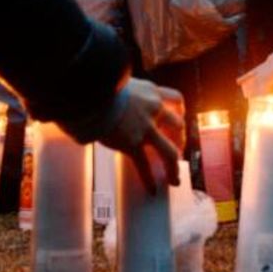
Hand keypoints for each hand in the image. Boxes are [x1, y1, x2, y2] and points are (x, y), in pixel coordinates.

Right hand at [99, 78, 184, 194]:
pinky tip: (151, 189)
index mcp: (151, 92)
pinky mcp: (132, 143)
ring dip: (173, 166)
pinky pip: (144, 165)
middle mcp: (153, 110)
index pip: (176, 100)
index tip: (178, 118)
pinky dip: (148, 179)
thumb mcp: (121, 82)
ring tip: (174, 179)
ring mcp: (145, 128)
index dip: (180, 111)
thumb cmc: (99, 85)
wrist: (92, 92)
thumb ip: (128, 93)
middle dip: (179, 139)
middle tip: (177, 148)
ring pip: (169, 151)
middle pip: (178, 126)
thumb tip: (117, 98)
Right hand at [237, 35, 272, 101]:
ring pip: (254, 74)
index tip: (260, 99)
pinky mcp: (267, 62)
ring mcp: (268, 61)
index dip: (262, 88)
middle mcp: (271, 60)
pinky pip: (255, 70)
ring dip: (249, 84)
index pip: (268, 76)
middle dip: (254, 90)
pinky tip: (239, 83)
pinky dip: (248, 77)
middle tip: (250, 104)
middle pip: (259, 77)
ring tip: (244, 97)